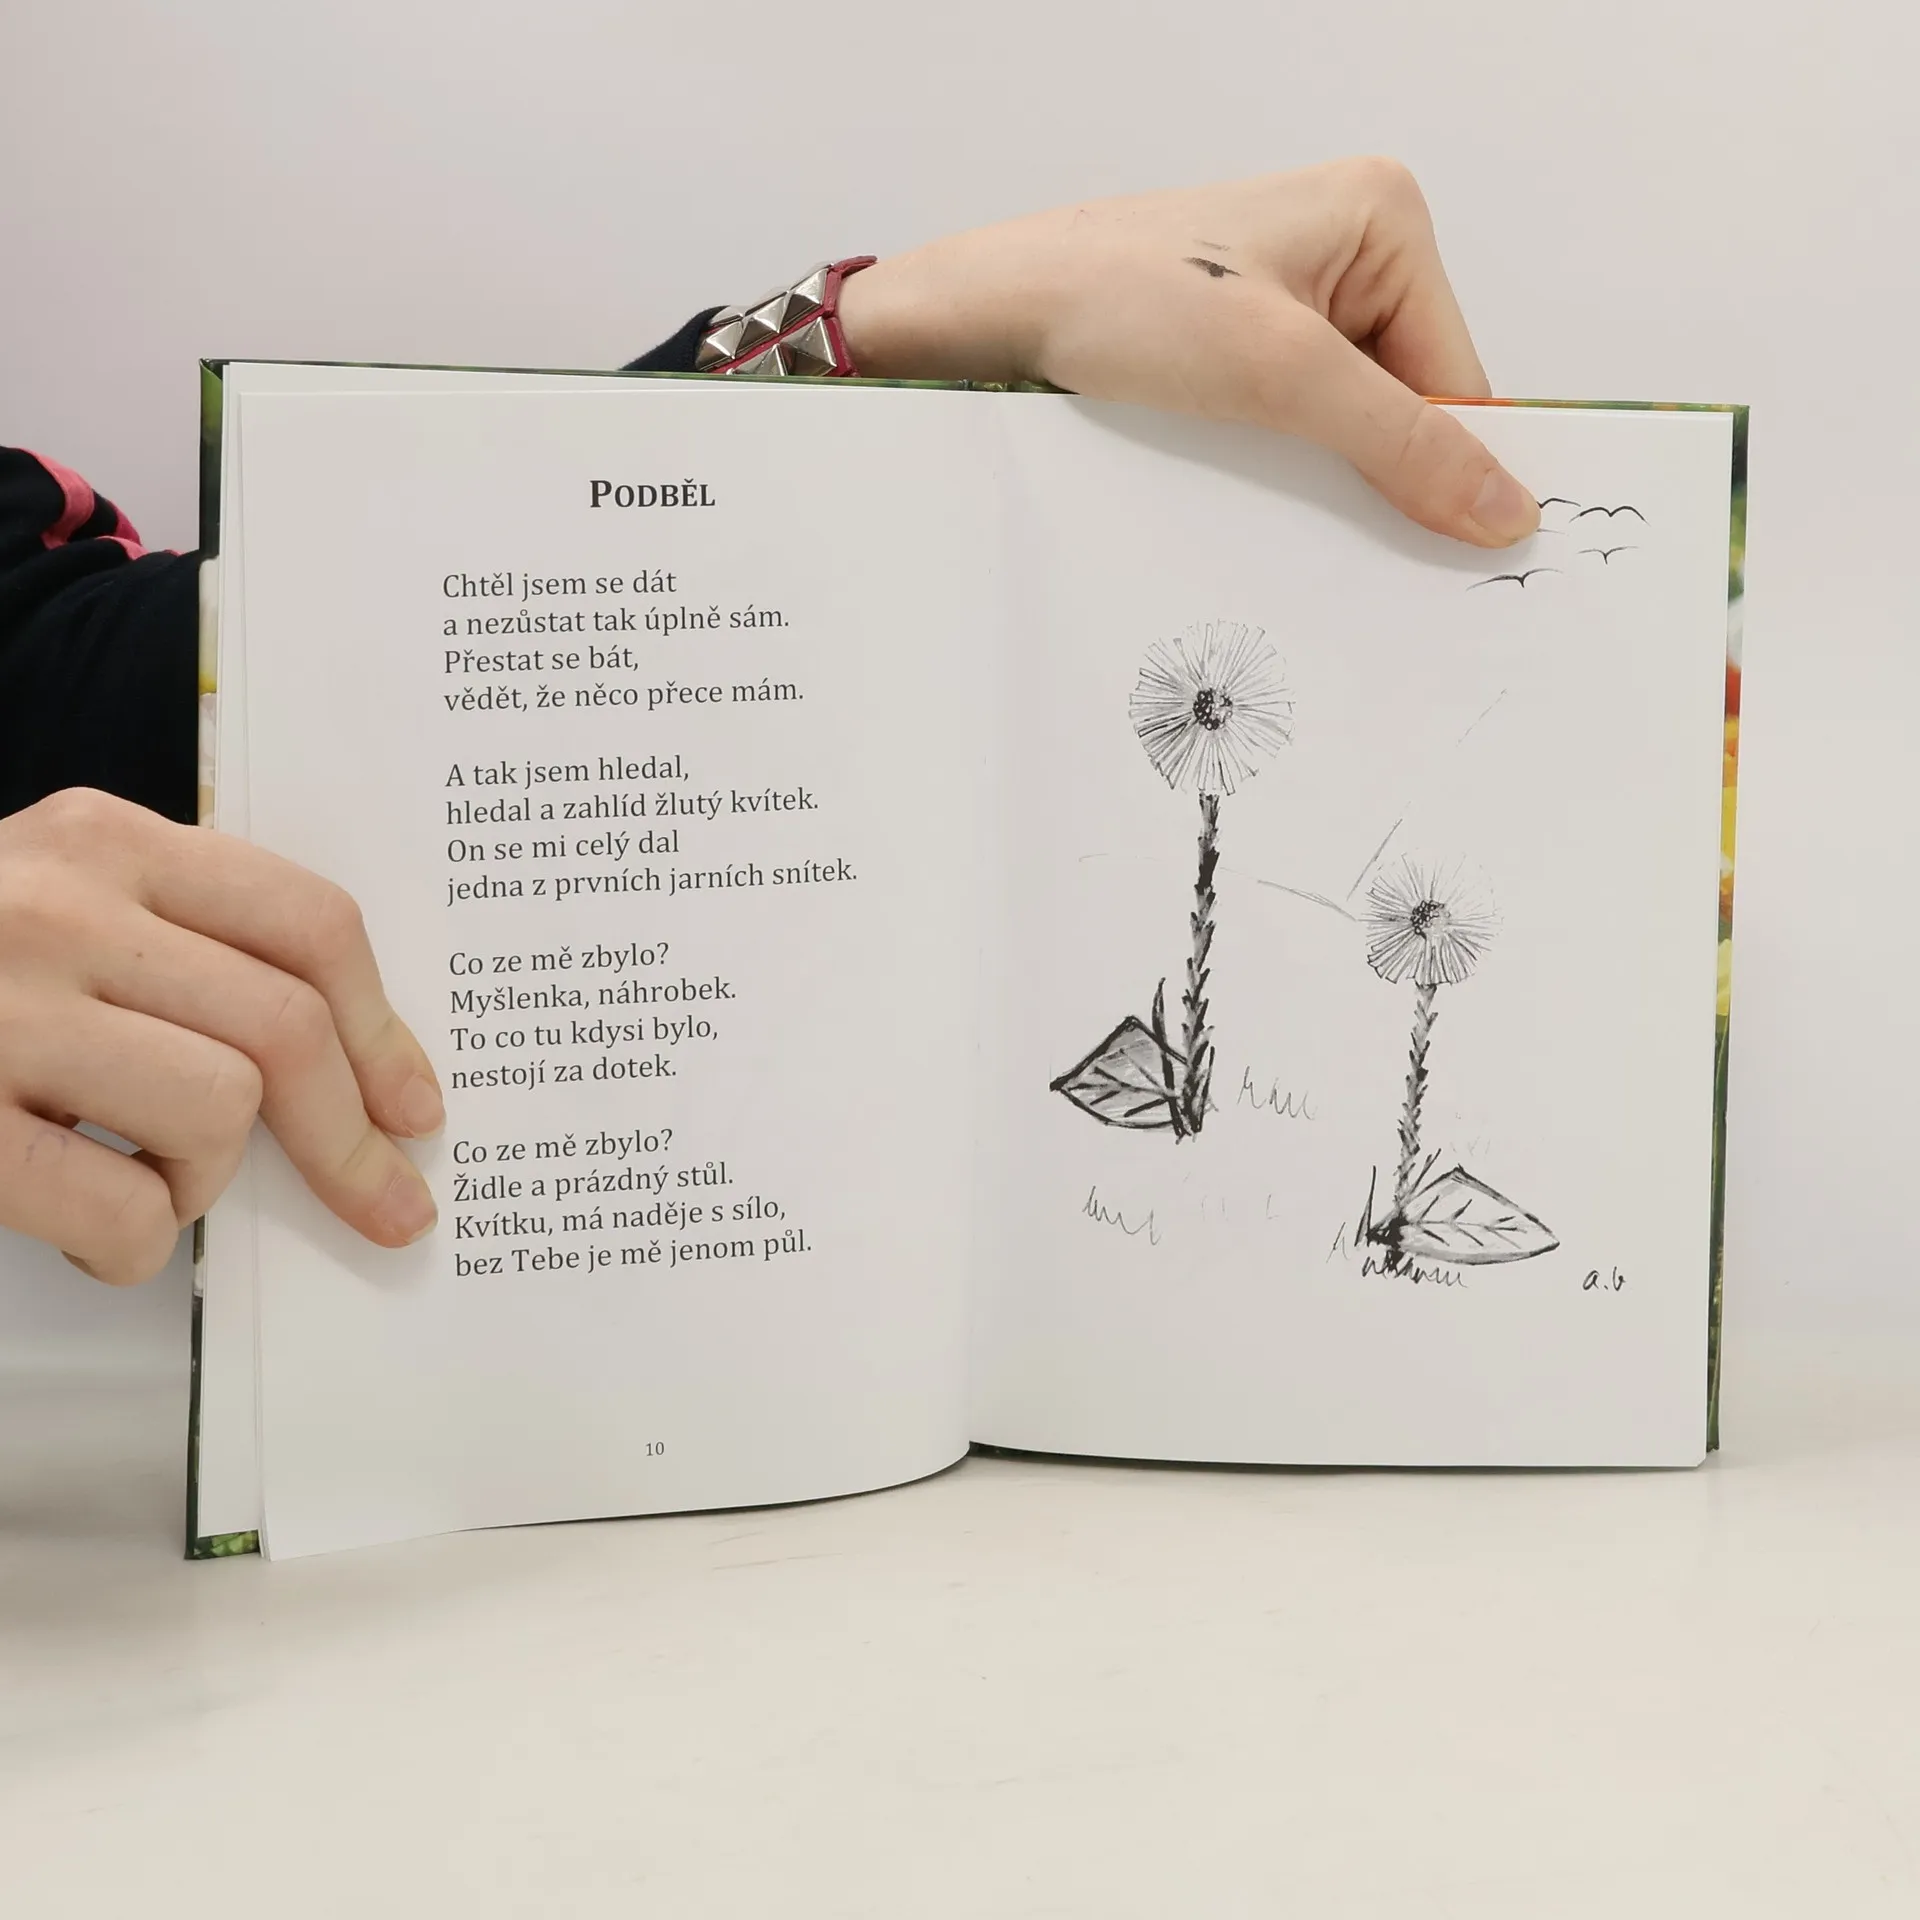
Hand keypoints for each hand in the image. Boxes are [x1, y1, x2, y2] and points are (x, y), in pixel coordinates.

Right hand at [0, 789, 441, 1285]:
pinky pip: (120, 1205)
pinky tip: (102, 1230)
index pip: (307, 922)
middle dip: (351, 1140)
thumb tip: (353, 1072)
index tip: (418, 1108)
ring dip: (208, 1179)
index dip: (387, 1030)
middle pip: (286, 1027)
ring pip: (219, 1108)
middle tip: (386, 1205)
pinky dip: (137, 1243)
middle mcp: (53, 904)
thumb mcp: (62, 902)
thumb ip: (182, 944)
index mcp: (102, 838)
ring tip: (152, 1182)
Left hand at [838, 158, 1539, 548]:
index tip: (1462, 554)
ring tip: (1280, 498)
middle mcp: (1348, 249)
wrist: (994, 314)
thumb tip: (1503, 506)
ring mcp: (1293, 298)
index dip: (1453, 464)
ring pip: (1350, 421)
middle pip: (1408, 400)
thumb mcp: (1280, 375)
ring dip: (1326, 475)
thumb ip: (1401, 442)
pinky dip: (1284, 467)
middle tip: (1357, 543)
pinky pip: (1297, 424)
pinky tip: (1254, 490)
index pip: (1458, 373)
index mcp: (1383, 217)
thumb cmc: (1116, 300)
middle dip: (1381, 470)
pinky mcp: (1243, 344)